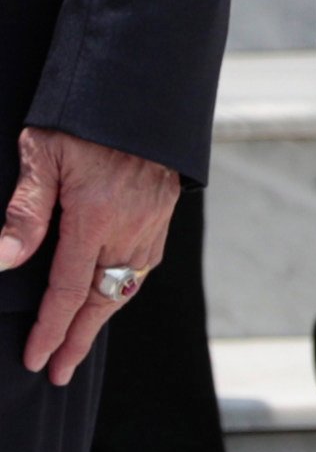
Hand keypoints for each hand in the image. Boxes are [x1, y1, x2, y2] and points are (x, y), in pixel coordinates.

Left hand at [0, 130, 179, 385]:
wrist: (143, 79)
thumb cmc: (86, 110)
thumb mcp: (43, 153)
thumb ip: (25, 212)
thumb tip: (2, 263)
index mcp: (98, 214)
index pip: (70, 290)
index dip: (50, 330)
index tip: (35, 360)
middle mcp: (132, 223)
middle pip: (104, 298)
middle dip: (79, 339)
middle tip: (59, 373)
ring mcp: (153, 215)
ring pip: (128, 282)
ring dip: (104, 314)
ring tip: (81, 339)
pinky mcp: (164, 204)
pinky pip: (146, 259)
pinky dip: (125, 284)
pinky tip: (113, 290)